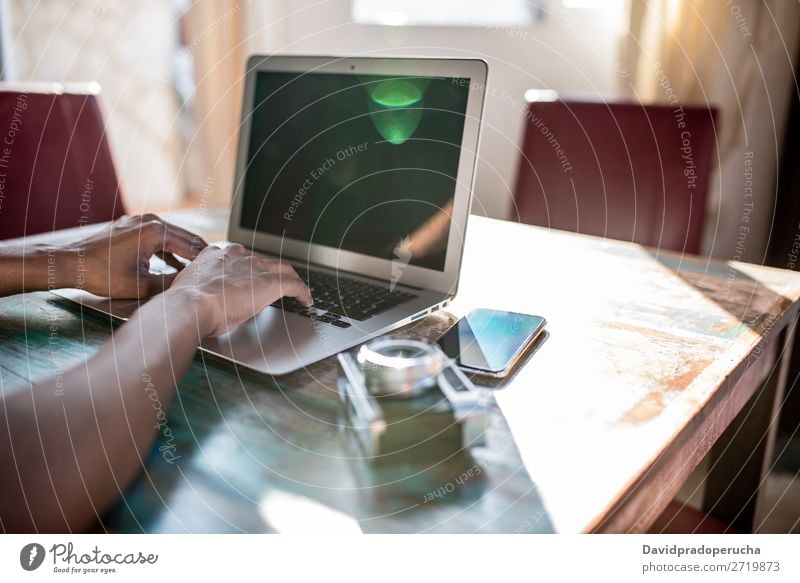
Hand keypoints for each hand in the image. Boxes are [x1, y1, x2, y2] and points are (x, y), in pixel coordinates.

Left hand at [61, 214, 206, 298]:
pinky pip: (157, 235)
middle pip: (184, 236)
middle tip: (216, 266)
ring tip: (198, 265)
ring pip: (171, 235)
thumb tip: (191, 284)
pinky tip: (174, 263)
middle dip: (199, 252)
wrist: (69, 263)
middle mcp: (149, 221)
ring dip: (184, 250)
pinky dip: (168, 249)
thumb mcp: (141, 285)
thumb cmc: (100, 274)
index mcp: (155, 232)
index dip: (206, 259)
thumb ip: (170, 283)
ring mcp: (138, 221)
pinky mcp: (130, 226)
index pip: (191, 245)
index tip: (218, 269)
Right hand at [169, 244, 311, 336]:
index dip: (249, 268)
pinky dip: (303, 291)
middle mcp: (238, 256)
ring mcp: (255, 267)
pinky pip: (294, 284)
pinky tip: (306, 300)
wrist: (191, 305)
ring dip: (291, 280)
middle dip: (272, 272)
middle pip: (264, 260)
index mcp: (217, 255)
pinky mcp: (270, 282)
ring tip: (298, 292)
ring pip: (283, 269)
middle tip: (278, 284)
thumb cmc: (185, 303)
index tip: (251, 277)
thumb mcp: (191, 288)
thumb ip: (202, 287)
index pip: (240, 257)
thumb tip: (204, 298)